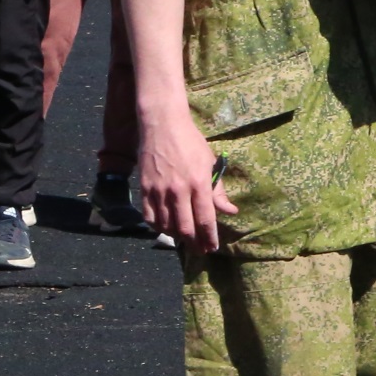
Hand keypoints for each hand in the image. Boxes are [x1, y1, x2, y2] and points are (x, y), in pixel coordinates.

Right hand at [138, 107, 235, 254]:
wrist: (163, 125)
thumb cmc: (191, 143)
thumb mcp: (210, 163)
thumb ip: (218, 190)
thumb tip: (230, 211)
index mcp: (199, 183)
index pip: (205, 219)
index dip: (209, 237)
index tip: (212, 247)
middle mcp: (178, 190)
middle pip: (185, 228)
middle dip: (194, 243)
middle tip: (200, 250)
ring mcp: (159, 190)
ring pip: (166, 226)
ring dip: (177, 237)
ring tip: (186, 240)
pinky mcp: (145, 188)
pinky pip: (149, 217)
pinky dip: (157, 227)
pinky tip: (165, 229)